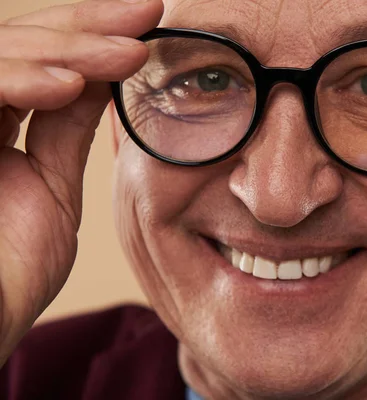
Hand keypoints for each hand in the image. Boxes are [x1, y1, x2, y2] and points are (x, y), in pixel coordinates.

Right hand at [0, 0, 162, 364]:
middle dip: (86, 26)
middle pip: (18, 44)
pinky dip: (15, 81)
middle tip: (147, 12)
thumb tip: (102, 80)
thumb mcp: (51, 185)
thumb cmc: (9, 270)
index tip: (147, 22)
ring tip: (127, 52)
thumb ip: (66, 130)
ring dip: (65, 48)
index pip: (40, 60)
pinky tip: (68, 84)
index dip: (91, 36)